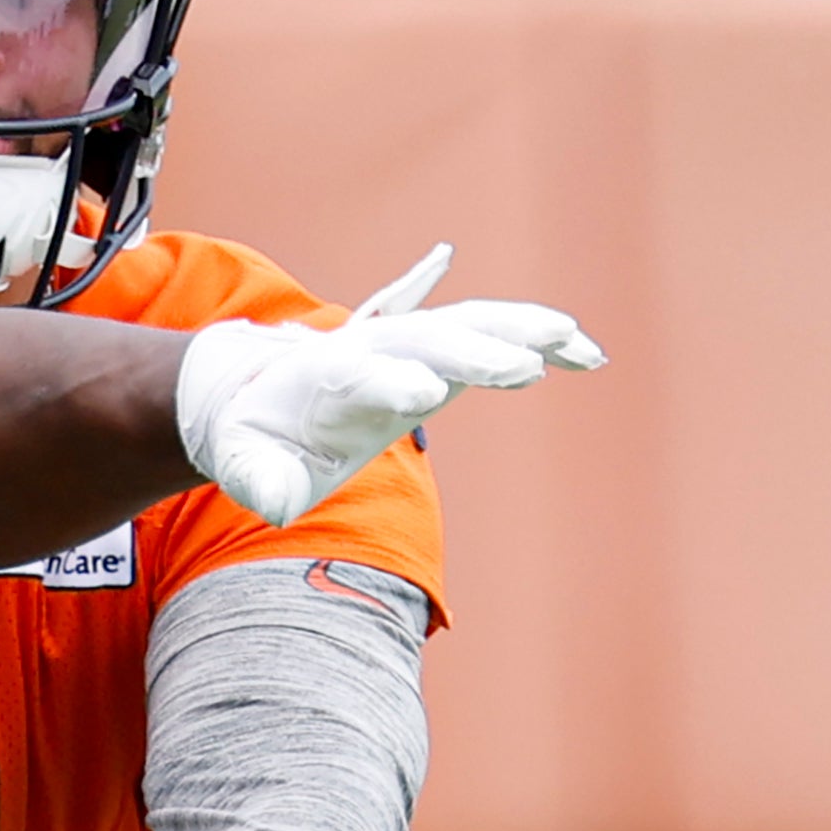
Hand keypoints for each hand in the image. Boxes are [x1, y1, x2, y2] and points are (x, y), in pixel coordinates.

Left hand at [176, 244, 601, 526]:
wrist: (261, 390)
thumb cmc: (259, 437)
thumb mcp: (245, 462)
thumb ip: (257, 480)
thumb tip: (273, 506)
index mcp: (327, 376)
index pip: (361, 375)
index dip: (392, 382)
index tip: (426, 395)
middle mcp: (371, 348)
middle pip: (426, 341)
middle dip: (470, 353)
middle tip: (520, 370)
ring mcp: (409, 343)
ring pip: (470, 324)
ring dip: (523, 332)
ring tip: (577, 344)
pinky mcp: (440, 351)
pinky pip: (494, 333)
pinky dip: (539, 339)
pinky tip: (586, 354)